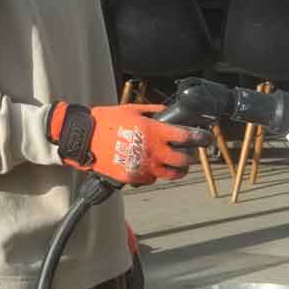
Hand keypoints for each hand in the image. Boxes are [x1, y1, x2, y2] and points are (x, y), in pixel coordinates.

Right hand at [48, 102, 199, 185]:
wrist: (82, 139)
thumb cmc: (105, 120)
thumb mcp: (131, 109)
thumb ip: (153, 111)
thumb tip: (168, 112)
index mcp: (155, 132)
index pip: (186, 137)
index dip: (200, 138)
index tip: (206, 138)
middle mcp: (153, 151)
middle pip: (184, 160)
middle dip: (190, 157)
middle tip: (190, 154)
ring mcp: (144, 166)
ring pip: (172, 174)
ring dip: (178, 170)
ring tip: (178, 166)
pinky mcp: (134, 178)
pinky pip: (152, 178)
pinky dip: (155, 174)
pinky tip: (152, 167)